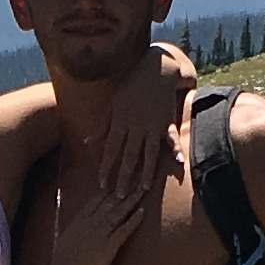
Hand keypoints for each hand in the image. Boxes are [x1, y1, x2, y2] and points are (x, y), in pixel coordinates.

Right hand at [46, 173, 151, 264]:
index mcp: (79, 221)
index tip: (120, 176)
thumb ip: (75, 232)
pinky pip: (123, 230)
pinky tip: (143, 210)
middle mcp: (89, 223)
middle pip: (110, 200)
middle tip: (136, 173)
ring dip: (132, 198)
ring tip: (144, 186)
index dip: (110, 187)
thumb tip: (79, 229)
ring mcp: (99, 234)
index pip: (97, 199)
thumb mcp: (66, 242)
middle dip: (124, 186)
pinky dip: (133, 220)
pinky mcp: (107, 247)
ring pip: (118, 211)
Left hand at [95, 42, 196, 195]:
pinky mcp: (166, 121)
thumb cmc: (130, 86)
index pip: (110, 150)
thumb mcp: (113, 105)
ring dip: (146, 171)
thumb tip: (86, 142)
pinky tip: (178, 163)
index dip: (106, 167)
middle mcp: (135, 126)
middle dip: (124, 177)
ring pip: (148, 152)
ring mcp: (152, 124)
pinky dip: (175, 150)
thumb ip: (102, 126)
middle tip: (120, 196)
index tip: (101, 184)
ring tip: (144, 188)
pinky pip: (171, 138)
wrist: (154, 68)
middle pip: (128, 156)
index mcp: (120, 122)